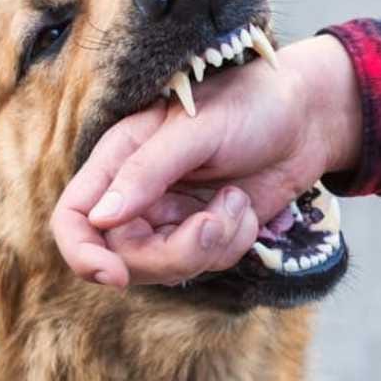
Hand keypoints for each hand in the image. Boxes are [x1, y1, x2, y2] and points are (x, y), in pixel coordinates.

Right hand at [51, 34, 360, 286]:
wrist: (307, 119)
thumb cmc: (248, 103)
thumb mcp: (196, 129)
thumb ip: (147, 171)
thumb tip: (102, 219)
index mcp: (119, 159)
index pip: (74, 218)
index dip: (82, 254)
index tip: (115, 277)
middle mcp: (136, 195)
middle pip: (123, 258)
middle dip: (174, 254)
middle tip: (216, 224)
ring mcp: (170, 219)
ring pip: (167, 269)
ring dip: (212, 245)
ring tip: (238, 202)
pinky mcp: (204, 234)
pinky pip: (205, 264)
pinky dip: (233, 244)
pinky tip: (247, 209)